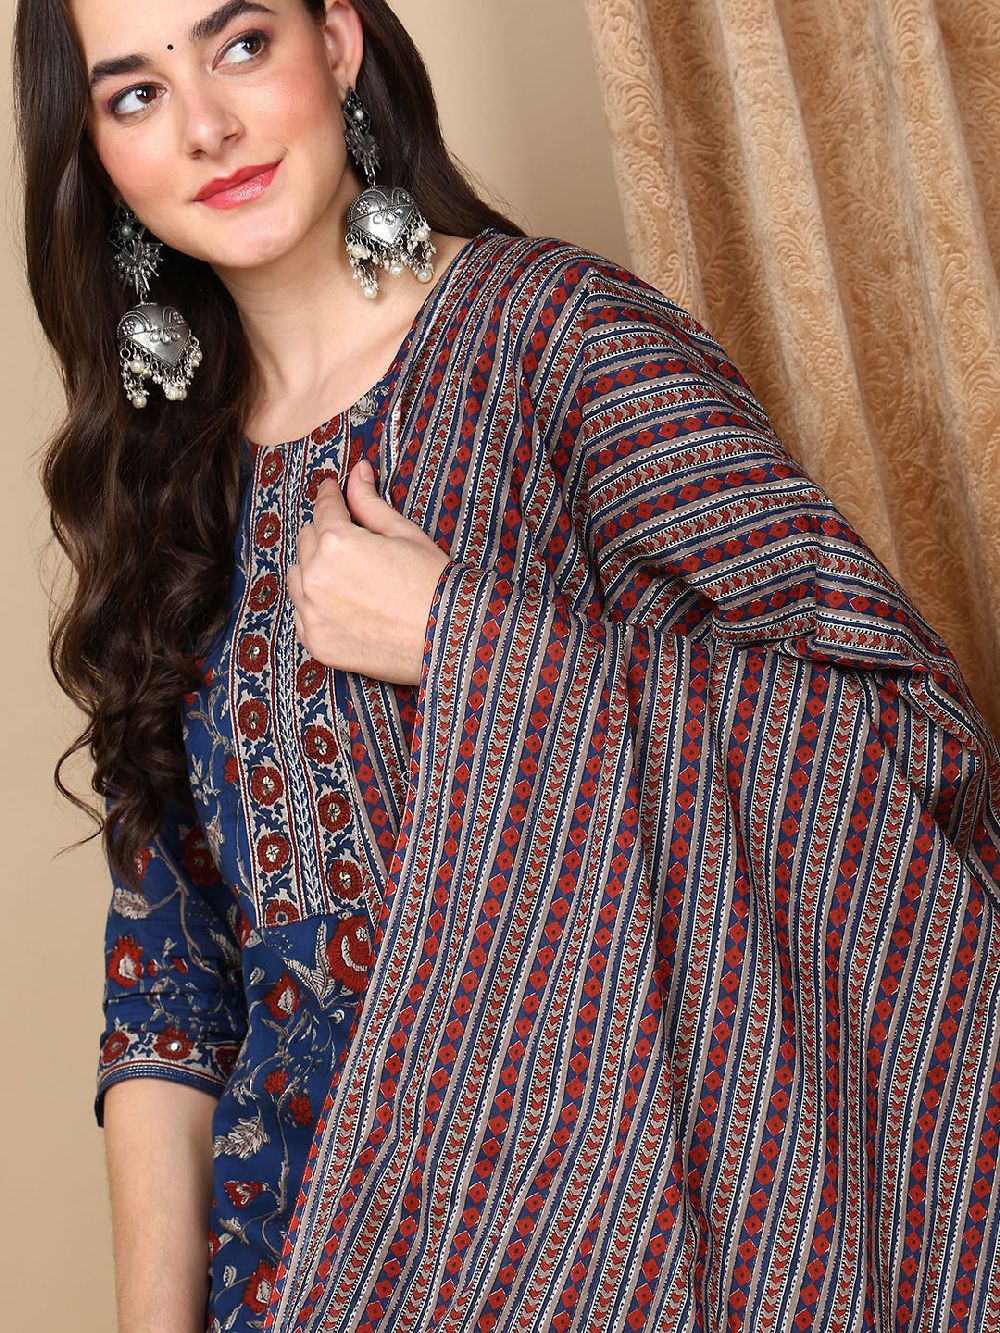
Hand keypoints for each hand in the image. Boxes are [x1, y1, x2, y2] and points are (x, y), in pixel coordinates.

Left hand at [287, 459, 449, 684]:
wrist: (450, 638)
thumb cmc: (433, 583)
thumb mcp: (404, 533)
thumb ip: (369, 502)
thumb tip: (359, 471)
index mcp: (336, 543)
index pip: (324, 508)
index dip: (331, 496)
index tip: (332, 491)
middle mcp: (315, 578)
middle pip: (306, 541)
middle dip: (324, 534)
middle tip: (349, 539)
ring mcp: (313, 614)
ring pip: (297, 577)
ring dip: (314, 570)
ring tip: (345, 575)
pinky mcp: (317, 643)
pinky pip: (302, 615)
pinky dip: (315, 606)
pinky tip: (342, 605)